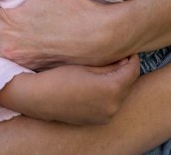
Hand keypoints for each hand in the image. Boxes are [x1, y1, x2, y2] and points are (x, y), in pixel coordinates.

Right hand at [0, 57, 142, 124]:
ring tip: (105, 71)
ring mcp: (105, 116)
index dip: (132, 58)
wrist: (38, 98)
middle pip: (129, 84)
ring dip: (118, 83)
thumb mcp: (86, 65)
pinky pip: (111, 104)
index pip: (132, 71)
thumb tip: (124, 61)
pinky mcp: (98, 120)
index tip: (127, 50)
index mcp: (111, 89)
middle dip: (125, 71)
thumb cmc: (58, 76)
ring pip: (121, 95)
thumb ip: (109, 64)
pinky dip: (109, 94)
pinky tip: (97, 85)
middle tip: (117, 58)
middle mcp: (112, 106)